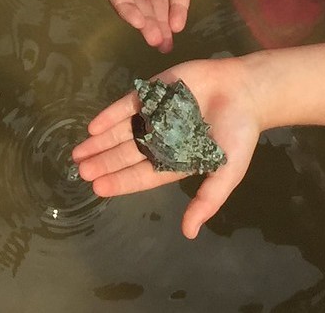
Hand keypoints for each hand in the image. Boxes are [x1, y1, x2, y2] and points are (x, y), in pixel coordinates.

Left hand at [72, 57, 261, 238]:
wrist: (246, 91)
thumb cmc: (239, 133)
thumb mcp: (227, 171)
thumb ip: (207, 199)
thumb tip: (188, 234)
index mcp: (176, 159)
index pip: (143, 175)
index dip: (120, 181)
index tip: (98, 188)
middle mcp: (161, 139)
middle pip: (127, 154)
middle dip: (104, 163)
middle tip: (80, 172)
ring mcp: (156, 115)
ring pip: (122, 131)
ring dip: (100, 143)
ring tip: (78, 153)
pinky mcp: (155, 91)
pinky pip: (127, 105)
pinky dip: (110, 116)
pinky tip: (93, 127)